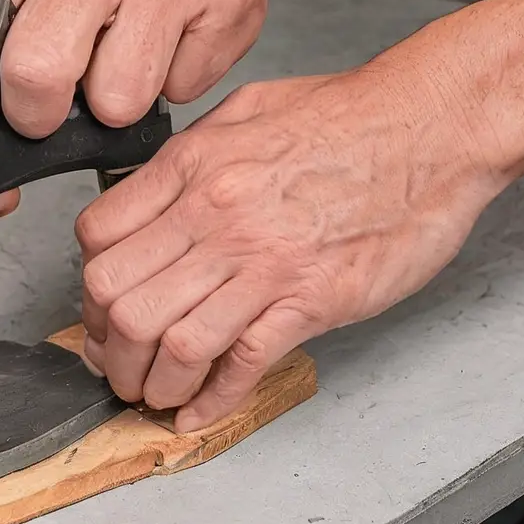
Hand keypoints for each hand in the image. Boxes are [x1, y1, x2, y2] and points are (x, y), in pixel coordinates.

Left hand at [0, 0, 267, 217]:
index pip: (32, 72)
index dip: (29, 110)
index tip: (32, 104)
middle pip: (108, 103)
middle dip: (85, 109)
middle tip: (84, 75)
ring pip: (147, 104)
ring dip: (129, 89)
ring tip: (130, 42)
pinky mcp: (240, 1)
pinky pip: (191, 91)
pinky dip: (176, 74)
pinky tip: (171, 33)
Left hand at [75, 61, 507, 430]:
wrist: (433, 126)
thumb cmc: (348, 117)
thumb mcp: (248, 110)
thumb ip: (191, 153)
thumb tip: (150, 197)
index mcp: (194, 168)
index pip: (99, 241)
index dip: (90, 289)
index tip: (100, 312)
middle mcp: (217, 217)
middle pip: (122, 303)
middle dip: (109, 351)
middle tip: (117, 368)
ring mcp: (264, 263)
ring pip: (173, 344)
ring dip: (153, 384)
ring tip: (154, 395)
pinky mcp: (311, 300)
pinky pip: (242, 363)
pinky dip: (213, 399)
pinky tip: (198, 413)